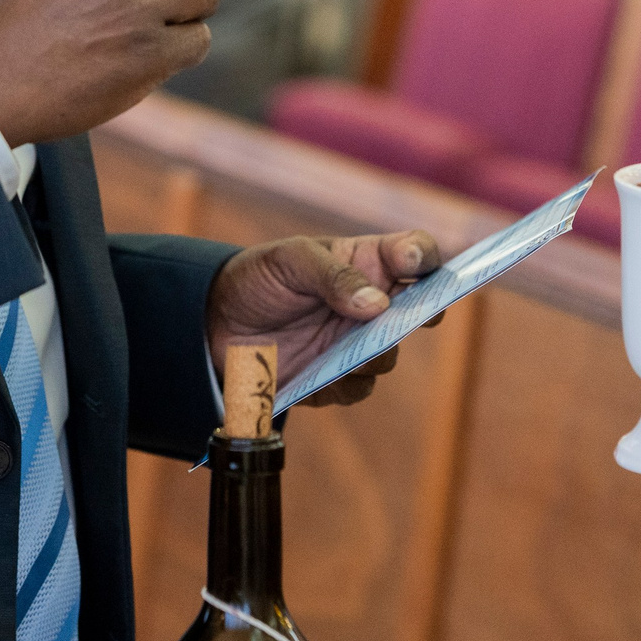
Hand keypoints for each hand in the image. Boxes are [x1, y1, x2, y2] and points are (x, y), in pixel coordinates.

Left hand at [206, 231, 441, 408]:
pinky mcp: (336, 378)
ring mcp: (355, 342)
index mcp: (365, 262)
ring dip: (374, 354)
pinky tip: (319, 374)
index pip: (414, 253)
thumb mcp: (290, 261)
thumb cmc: (259, 278)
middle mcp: (370, 304)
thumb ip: (333, 276)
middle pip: (417, 311)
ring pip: (388, 355)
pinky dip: (343, 382)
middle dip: (415, 315)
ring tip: (349, 352)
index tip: (411, 261)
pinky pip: (357, 387)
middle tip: (398, 317)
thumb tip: (378, 304)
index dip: (424, 256)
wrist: (216, 323)